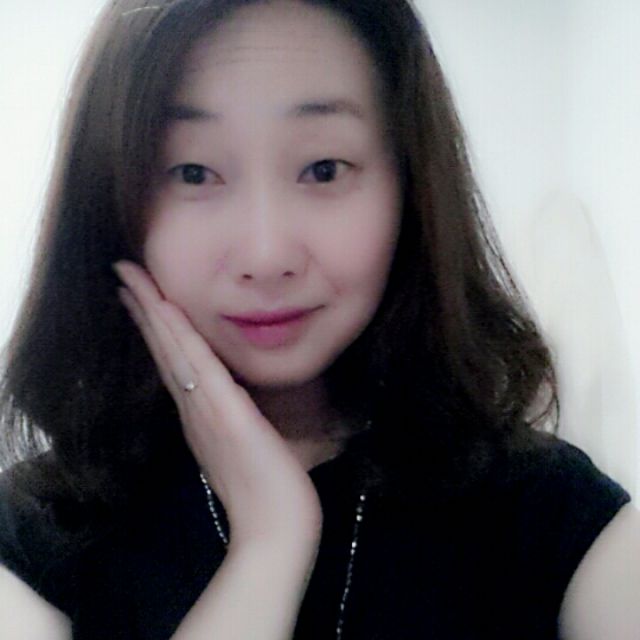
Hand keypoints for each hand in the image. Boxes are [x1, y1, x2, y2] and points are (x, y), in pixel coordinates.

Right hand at [113, 260, 322, 550]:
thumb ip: (232, 422)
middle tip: (124, 276)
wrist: (276, 528)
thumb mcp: (244, 447)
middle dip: (144, 309)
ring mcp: (208, 411)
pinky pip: (200, 368)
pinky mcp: (228, 415)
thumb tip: (230, 402)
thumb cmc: (267, 492)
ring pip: (175, 352)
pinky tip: (166, 311)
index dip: (155, 328)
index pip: (172, 362)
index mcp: (200, 414)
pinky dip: (179, 338)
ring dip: (153, 313)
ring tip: (132, 281)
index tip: (141, 298)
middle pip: (165, 350)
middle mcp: (195, 408)